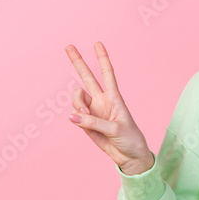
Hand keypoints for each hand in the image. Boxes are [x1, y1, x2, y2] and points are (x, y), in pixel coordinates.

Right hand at [65, 42, 152, 171]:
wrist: (128, 156)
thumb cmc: (129, 139)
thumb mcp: (115, 128)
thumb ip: (93, 122)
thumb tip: (72, 117)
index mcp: (114, 98)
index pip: (107, 74)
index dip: (102, 58)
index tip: (97, 43)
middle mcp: (102, 100)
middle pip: (87, 77)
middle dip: (78, 61)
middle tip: (68, 46)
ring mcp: (93, 111)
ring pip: (77, 98)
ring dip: (78, 105)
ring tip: (84, 117)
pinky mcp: (85, 123)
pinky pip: (75, 114)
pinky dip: (76, 117)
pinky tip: (80, 121)